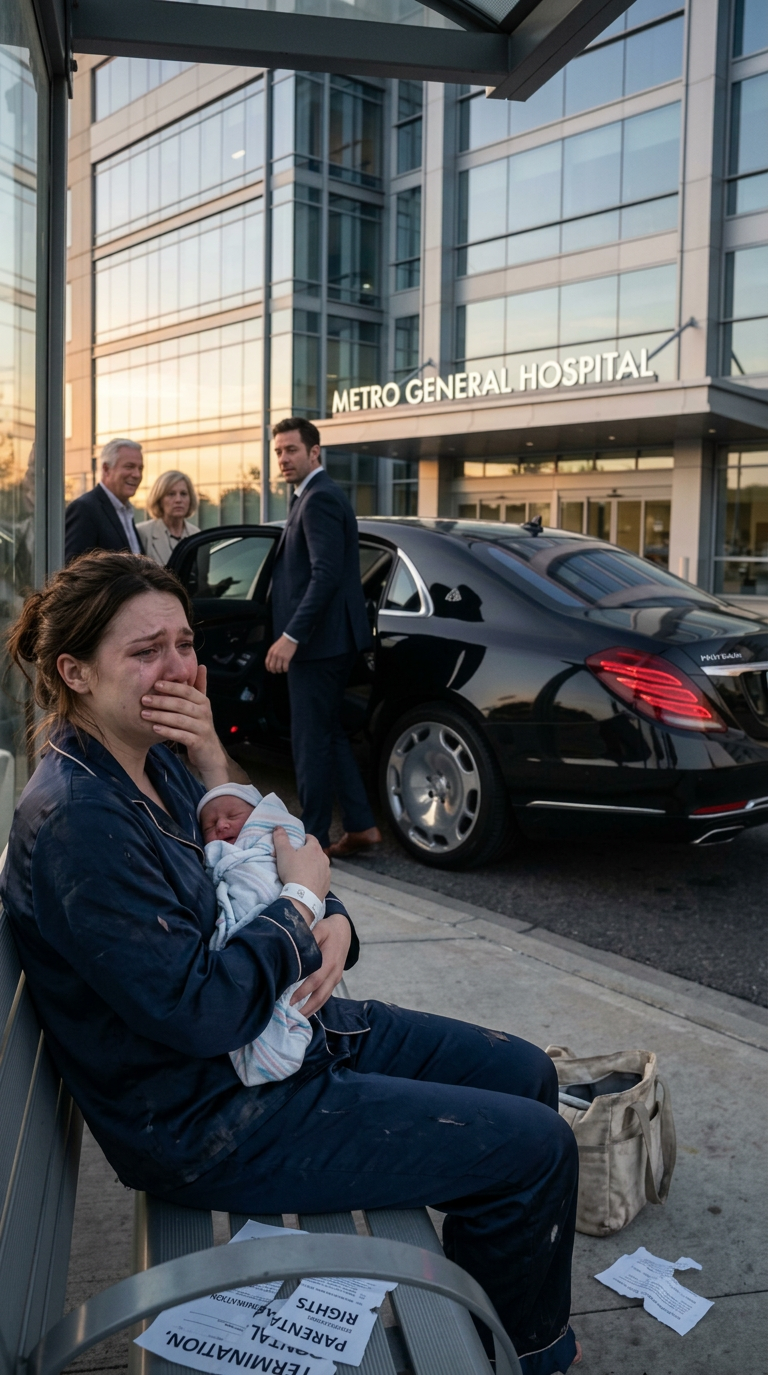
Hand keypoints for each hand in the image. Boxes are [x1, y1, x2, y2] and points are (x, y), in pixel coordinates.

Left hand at [141, 665, 229, 787]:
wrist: (210, 753)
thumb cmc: (200, 726)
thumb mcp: (201, 706)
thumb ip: (199, 687)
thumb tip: (201, 665)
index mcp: (203, 702)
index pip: (188, 690)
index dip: (172, 687)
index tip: (155, 684)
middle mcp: (205, 713)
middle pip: (182, 704)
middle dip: (161, 701)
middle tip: (144, 699)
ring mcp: (202, 728)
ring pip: (180, 720)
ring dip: (160, 716)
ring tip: (144, 714)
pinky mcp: (198, 742)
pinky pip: (181, 735)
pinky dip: (167, 731)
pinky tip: (154, 728)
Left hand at [265, 635, 297, 673]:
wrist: (290, 638)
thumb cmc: (282, 642)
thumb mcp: (274, 647)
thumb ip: (272, 653)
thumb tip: (271, 662)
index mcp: (270, 652)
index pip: (267, 662)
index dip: (268, 668)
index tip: (270, 670)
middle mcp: (274, 655)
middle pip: (272, 666)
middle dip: (274, 671)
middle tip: (276, 672)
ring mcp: (280, 657)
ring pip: (278, 668)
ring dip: (280, 671)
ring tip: (282, 670)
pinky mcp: (287, 658)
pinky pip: (285, 667)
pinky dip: (285, 670)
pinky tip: (286, 669)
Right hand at [273, 827, 329, 924]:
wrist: (303, 897)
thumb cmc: (293, 872)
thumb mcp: (283, 853)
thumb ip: (280, 839)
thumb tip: (278, 827)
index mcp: (315, 848)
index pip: (311, 838)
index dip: (303, 838)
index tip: (297, 842)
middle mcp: (324, 858)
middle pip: (316, 852)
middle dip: (307, 853)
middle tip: (296, 858)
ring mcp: (327, 872)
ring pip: (320, 865)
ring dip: (313, 865)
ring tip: (302, 871)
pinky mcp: (327, 884)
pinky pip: (321, 877)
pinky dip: (315, 877)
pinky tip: (307, 882)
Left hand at [291, 913, 350, 1014]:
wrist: (345, 929)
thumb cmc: (329, 929)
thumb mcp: (320, 928)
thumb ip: (309, 939)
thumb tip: (296, 949)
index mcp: (330, 961)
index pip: (314, 981)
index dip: (302, 992)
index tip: (288, 1001)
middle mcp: (334, 973)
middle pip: (320, 995)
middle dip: (306, 1008)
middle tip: (291, 1017)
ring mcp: (336, 977)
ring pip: (324, 998)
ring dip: (311, 1010)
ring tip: (297, 1019)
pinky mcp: (335, 979)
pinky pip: (326, 995)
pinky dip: (316, 1005)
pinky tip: (306, 1010)